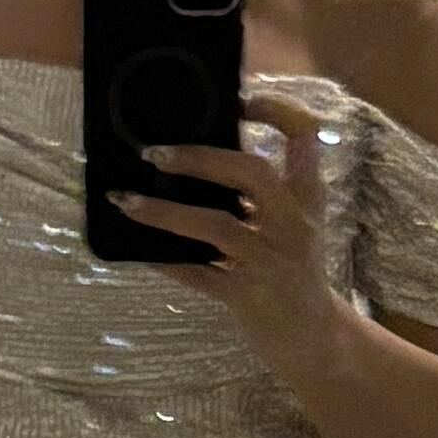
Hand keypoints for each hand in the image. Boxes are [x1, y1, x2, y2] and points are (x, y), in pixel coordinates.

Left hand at [114, 108, 343, 378]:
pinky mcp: (247, 297)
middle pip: (251, 172)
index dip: (276, 109)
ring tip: (124, 200)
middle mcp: (294, 224)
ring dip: (164, 211)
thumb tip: (197, 155)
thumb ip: (262, 193)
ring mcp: (271, 261)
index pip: (305, 137)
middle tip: (154, 154)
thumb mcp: (291, 225)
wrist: (313, 338)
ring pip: (216, 225)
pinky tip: (138, 252)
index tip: (241, 98)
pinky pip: (197, 274)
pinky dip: (165, 261)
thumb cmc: (293, 271)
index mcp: (308, 198)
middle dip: (199, 157)